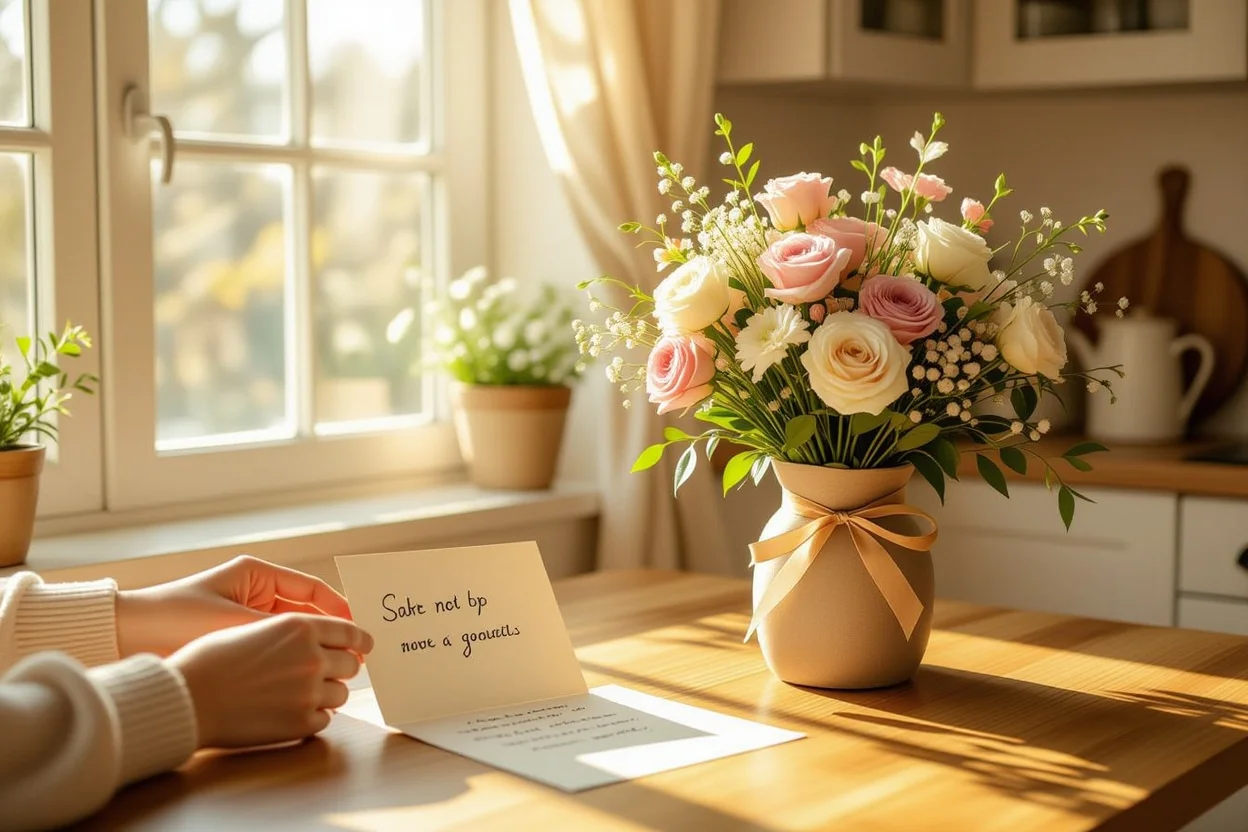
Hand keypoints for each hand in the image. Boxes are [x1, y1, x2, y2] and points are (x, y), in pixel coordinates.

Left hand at [117, 555, 353, 656]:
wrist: (126, 633)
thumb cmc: (175, 616)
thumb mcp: (232, 621)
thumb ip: (275, 631)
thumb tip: (317, 646)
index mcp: (256, 574)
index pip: (311, 589)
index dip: (338, 608)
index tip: (358, 630)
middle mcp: (254, 591)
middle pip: (305, 611)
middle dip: (331, 632)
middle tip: (356, 654)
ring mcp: (245, 614)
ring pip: (291, 632)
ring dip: (312, 648)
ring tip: (336, 668)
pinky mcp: (235, 637)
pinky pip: (272, 647)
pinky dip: (290, 660)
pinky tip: (304, 676)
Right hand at [170, 613, 373, 747]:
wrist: (187, 698)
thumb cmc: (210, 660)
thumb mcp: (254, 628)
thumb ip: (291, 633)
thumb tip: (317, 640)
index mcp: (300, 628)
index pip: (349, 631)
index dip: (360, 638)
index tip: (366, 645)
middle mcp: (311, 657)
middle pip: (350, 663)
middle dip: (339, 667)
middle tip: (322, 673)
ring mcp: (309, 692)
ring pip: (340, 693)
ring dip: (325, 693)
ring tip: (297, 694)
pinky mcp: (301, 722)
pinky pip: (325, 719)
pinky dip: (312, 716)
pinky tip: (289, 712)